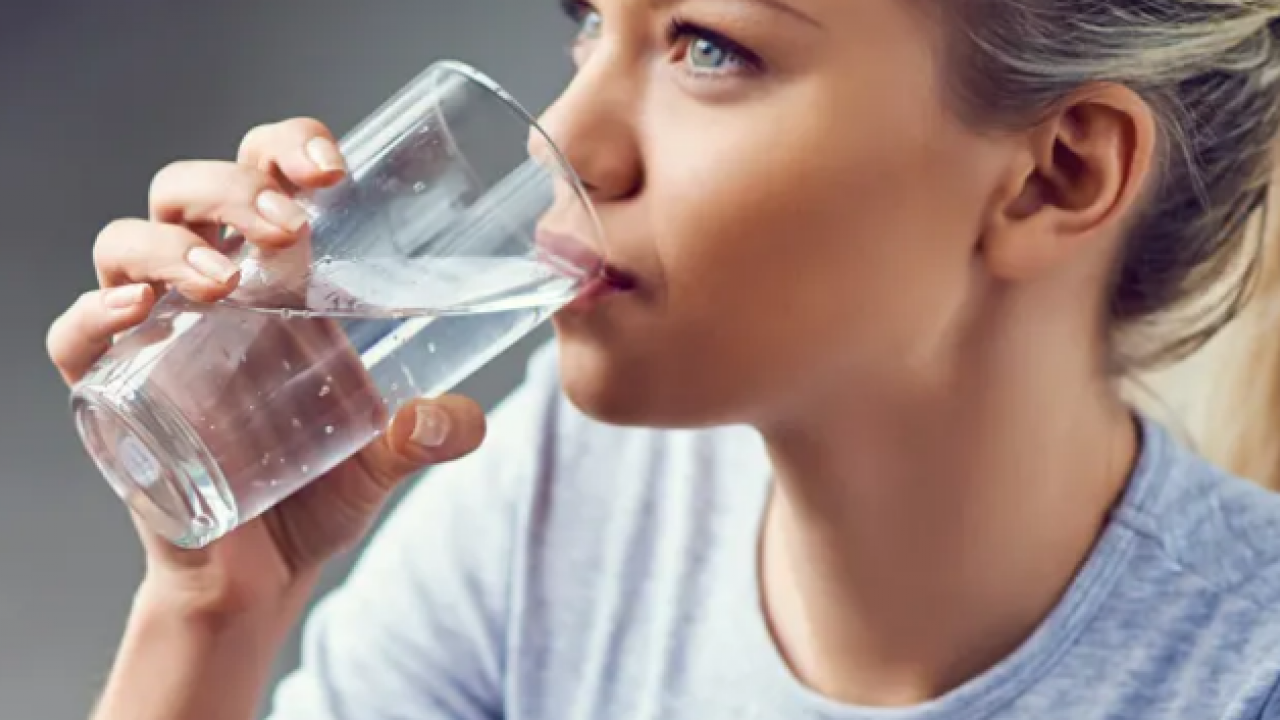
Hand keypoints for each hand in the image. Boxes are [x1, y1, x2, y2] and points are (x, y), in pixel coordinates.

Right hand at [47, 118, 486, 615]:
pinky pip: (75, 338)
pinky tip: (135, 314)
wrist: (264, 574)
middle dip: (232, 188)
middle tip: (289, 226)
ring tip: (221, 282)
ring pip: (124, 245)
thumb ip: (430, 433)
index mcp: (277, 279)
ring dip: (167, 246)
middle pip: (189, 191)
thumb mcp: (386, 455)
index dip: (287, 147)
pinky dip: (92, 316)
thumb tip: (466, 419)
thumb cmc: (318, 489)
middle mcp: (209, 292)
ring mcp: (155, 337)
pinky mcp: (113, 395)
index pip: (265, 177)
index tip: (334, 166)